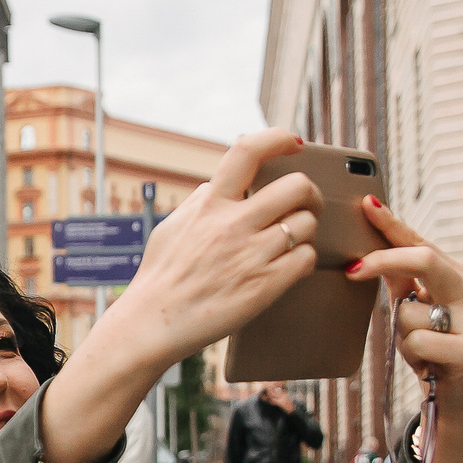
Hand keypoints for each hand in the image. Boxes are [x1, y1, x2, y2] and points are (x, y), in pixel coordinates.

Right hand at [40, 129, 319, 462]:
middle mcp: (233, 224)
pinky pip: (306, 259)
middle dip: (309, 194)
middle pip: (298, 186)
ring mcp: (251, 255)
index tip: (294, 142)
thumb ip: (200, 202)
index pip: (248, 151)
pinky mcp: (265, 286)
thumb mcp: (172, 227)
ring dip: (306, 231)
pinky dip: (303, 260)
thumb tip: (218, 184)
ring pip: (307, 224)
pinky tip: (288, 267)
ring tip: (291, 242)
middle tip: (305, 206)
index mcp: (210, 204)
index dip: (277, 138)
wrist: (153, 324)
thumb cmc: (160, 278)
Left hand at [343, 200, 462, 462]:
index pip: (419, 242)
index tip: (366, 203)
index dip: (392, 224)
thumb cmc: (430, 351)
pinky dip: (411, 356)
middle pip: (424, 258)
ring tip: (415, 350)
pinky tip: (426, 367)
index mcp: (452, 276)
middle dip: (384, 261)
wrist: (456, 400)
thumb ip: (398, 280)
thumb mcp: (412, 310)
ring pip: (410, 311)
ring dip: (399, 334)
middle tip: (352, 270)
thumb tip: (366, 249)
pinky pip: (418, 342)